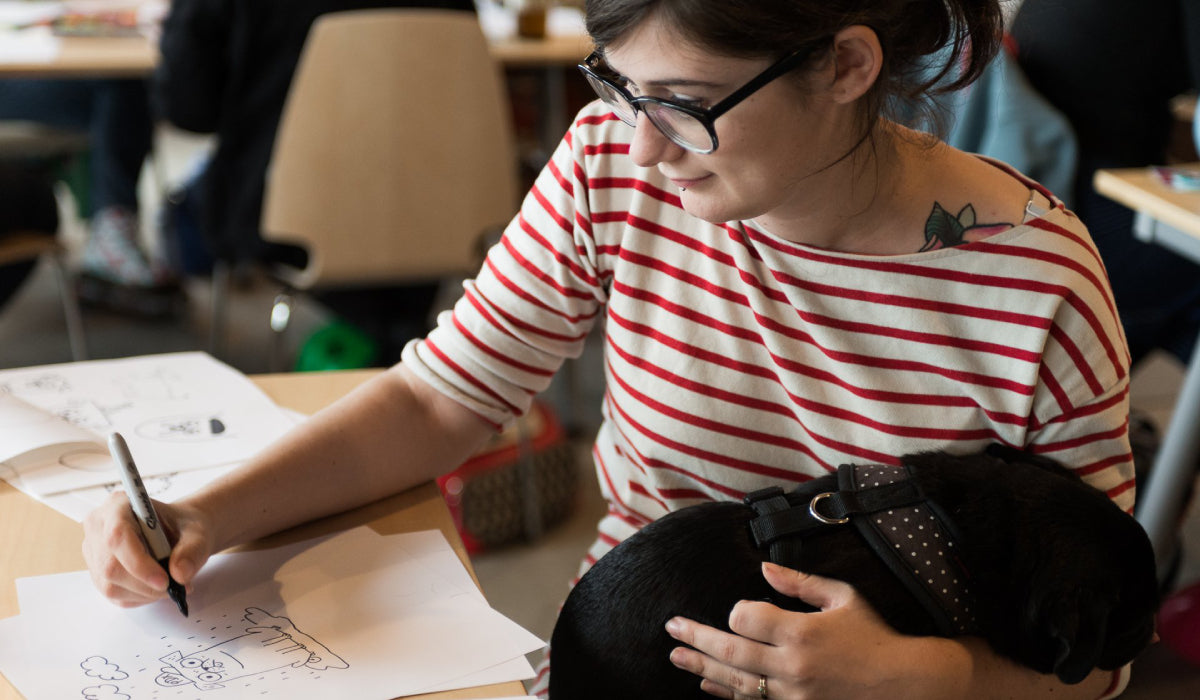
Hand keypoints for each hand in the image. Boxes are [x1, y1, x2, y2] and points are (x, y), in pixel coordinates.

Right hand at [82, 491, 211, 607]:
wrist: (180, 532)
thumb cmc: (184, 527)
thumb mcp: (198, 533)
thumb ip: (192, 551)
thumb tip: (179, 574)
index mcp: (119, 505)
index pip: (117, 537)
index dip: (138, 563)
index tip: (165, 581)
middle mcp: (99, 526)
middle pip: (110, 567)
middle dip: (145, 584)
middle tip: (175, 587)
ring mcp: (94, 551)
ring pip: (110, 586)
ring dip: (144, 593)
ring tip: (170, 585)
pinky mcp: (97, 572)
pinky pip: (114, 595)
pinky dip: (139, 597)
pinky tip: (156, 587)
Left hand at [665, 562, 925, 699]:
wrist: (904, 685)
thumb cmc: (874, 636)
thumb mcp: (843, 598)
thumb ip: (801, 583)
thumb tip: (765, 568)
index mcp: (802, 632)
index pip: (746, 618)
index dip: (736, 612)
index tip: (738, 610)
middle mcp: (792, 666)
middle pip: (730, 651)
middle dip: (696, 638)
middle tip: (672, 628)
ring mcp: (792, 694)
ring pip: (735, 681)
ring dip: (702, 668)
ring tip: (676, 656)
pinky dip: (727, 693)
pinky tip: (707, 685)